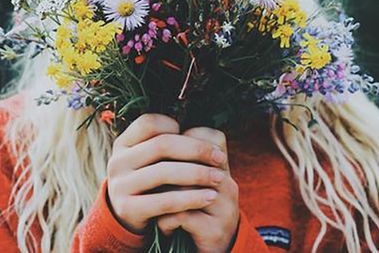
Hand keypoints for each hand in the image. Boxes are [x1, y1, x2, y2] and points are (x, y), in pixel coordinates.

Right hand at [106, 113, 228, 234]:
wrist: (128, 217)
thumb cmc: (149, 180)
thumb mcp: (149, 158)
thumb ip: (166, 142)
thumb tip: (201, 129)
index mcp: (123, 142)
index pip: (150, 123)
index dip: (174, 125)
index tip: (196, 134)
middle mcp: (118, 161)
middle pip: (161, 145)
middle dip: (196, 149)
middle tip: (219, 157)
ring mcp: (120, 185)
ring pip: (164, 172)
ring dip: (197, 174)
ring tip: (219, 178)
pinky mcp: (128, 209)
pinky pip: (165, 201)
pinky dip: (191, 198)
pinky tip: (209, 197)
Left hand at [156, 126, 239, 252]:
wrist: (217, 250)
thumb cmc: (196, 209)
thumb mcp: (192, 182)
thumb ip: (181, 160)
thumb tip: (154, 137)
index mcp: (221, 167)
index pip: (206, 136)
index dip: (181, 142)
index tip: (165, 158)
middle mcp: (227, 183)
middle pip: (191, 161)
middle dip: (167, 169)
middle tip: (151, 180)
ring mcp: (224, 207)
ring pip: (184, 188)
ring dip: (163, 197)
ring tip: (155, 205)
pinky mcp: (215, 230)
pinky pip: (182, 216)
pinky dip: (166, 222)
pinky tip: (163, 226)